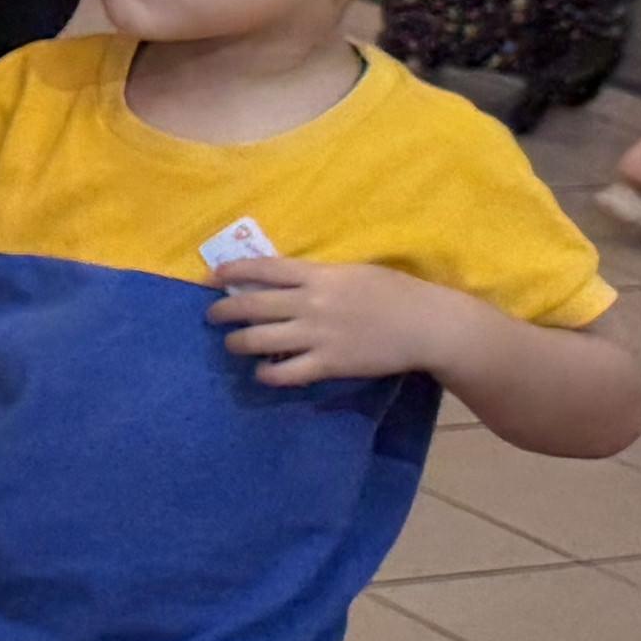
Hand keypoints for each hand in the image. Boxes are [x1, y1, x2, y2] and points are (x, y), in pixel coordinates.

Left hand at [214, 258, 461, 390]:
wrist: (428, 325)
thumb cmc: (397, 293)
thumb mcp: (355, 272)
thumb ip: (319, 276)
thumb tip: (285, 279)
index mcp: (320, 275)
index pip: (264, 268)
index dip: (232, 271)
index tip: (212, 277)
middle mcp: (311, 303)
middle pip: (250, 305)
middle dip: (222, 311)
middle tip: (212, 316)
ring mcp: (317, 335)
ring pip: (257, 339)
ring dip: (237, 343)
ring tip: (233, 344)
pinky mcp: (328, 363)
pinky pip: (284, 372)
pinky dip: (266, 373)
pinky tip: (262, 372)